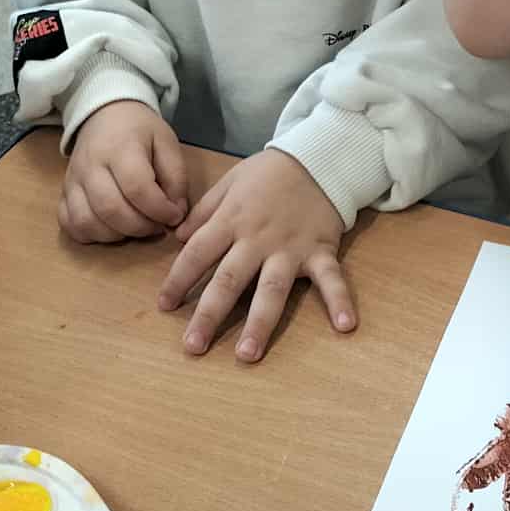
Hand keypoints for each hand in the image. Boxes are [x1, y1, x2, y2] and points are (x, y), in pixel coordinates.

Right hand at [61, 100, 188, 243]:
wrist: (105, 115)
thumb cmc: (140, 131)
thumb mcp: (167, 143)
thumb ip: (176, 178)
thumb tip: (176, 213)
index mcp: (120, 148)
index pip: (137, 188)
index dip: (160, 210)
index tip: (174, 216)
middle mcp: (91, 165)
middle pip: (110, 209)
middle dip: (140, 227)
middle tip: (157, 226)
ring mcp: (72, 181)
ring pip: (87, 222)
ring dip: (116, 235)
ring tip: (134, 227)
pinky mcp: (63, 193)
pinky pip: (70, 224)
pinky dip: (90, 235)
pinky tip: (111, 229)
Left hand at [158, 150, 352, 362]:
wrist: (316, 157)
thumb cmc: (268, 173)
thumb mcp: (228, 183)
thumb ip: (203, 212)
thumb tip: (177, 237)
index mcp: (231, 221)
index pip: (197, 254)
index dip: (178, 280)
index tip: (164, 306)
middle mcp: (257, 239)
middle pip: (229, 280)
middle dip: (209, 314)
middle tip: (193, 347)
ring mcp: (290, 248)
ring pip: (272, 289)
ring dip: (260, 323)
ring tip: (247, 354)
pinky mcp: (321, 251)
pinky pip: (331, 279)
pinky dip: (340, 301)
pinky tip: (345, 326)